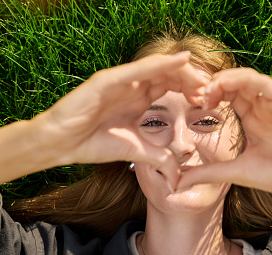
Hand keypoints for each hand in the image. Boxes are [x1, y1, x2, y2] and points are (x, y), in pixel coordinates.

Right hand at [32, 52, 206, 184]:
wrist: (61, 145)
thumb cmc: (93, 143)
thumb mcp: (135, 151)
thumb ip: (159, 157)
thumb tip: (178, 177)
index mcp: (139, 98)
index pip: (170, 86)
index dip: (190, 90)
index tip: (207, 102)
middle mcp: (132, 86)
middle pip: (169, 74)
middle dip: (192, 80)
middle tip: (211, 91)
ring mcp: (120, 80)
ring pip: (158, 68)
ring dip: (183, 72)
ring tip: (203, 80)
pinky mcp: (107, 80)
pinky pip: (139, 69)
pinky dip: (161, 64)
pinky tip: (182, 61)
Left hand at [177, 68, 271, 205]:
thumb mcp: (236, 172)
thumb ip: (208, 172)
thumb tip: (178, 182)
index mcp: (254, 119)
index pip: (229, 96)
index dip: (210, 96)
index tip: (193, 104)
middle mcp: (264, 108)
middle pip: (235, 84)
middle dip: (214, 85)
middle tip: (196, 94)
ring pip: (248, 78)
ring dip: (225, 80)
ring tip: (207, 90)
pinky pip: (264, 83)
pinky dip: (243, 80)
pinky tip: (224, 86)